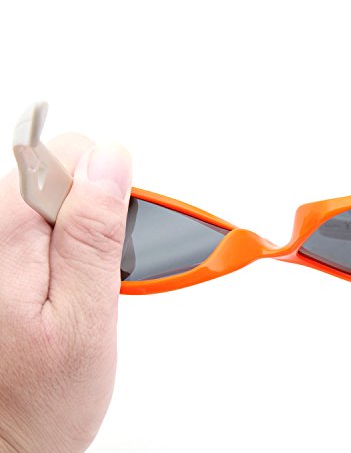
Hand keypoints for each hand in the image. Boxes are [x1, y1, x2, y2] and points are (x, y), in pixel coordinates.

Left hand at [0, 134, 131, 450]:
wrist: (0, 440)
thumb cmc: (37, 399)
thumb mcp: (88, 318)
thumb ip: (95, 233)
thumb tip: (110, 162)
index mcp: (8, 235)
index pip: (67, 154)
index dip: (106, 189)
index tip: (112, 234)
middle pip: (58, 173)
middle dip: (91, 214)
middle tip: (92, 273)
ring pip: (51, 199)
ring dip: (75, 234)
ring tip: (74, 286)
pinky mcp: (0, 258)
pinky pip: (38, 226)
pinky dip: (59, 248)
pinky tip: (58, 285)